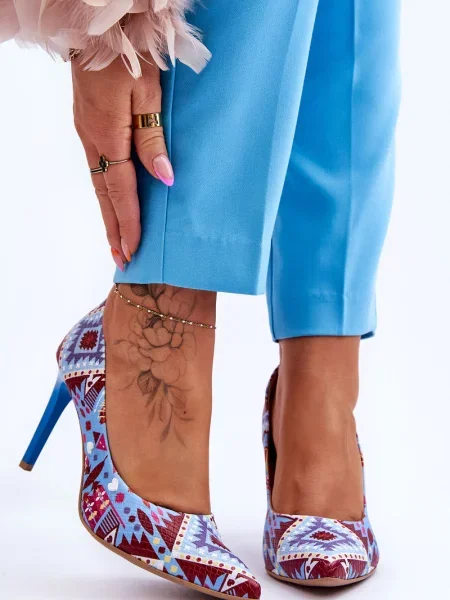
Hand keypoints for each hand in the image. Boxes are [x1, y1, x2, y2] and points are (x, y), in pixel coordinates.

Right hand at [72, 57, 173, 270]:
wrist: (100, 28)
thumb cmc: (127, 55)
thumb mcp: (148, 94)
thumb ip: (153, 138)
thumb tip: (164, 178)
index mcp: (108, 135)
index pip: (121, 191)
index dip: (129, 222)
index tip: (134, 249)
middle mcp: (92, 139)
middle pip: (105, 195)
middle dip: (114, 228)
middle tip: (122, 257)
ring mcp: (87, 132)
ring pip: (98, 183)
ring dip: (108, 213)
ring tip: (117, 238)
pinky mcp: (88, 124)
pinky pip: (97, 167)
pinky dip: (105, 192)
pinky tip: (112, 201)